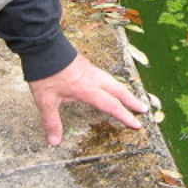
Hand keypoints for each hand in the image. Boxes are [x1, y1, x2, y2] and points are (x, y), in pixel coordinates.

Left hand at [28, 54, 147, 145]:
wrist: (43, 46)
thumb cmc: (46, 73)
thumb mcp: (46, 101)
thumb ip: (52, 121)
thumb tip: (54, 141)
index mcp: (88, 90)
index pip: (112, 105)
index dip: (125, 116)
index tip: (137, 124)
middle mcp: (94, 79)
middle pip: (119, 91)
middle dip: (132, 101)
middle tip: (143, 109)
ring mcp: (91, 70)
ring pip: (113, 81)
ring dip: (124, 91)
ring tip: (129, 97)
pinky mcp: (86, 64)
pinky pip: (105, 75)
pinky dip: (112, 83)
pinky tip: (107, 84)